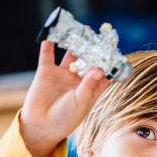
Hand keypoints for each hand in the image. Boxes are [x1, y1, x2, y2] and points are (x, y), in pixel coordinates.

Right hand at [20, 41, 110, 156]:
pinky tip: (53, 33)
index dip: (109, 62)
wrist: (41, 126)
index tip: (116, 51)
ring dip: (76, 42)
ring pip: (71, 54)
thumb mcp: (81, 102)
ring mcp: (63, 74)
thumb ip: (89, 86)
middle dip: (94, 48)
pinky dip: (50, 44)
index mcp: (92, 88)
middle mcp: (79, 79)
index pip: (103, 72)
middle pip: (88, 59)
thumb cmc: (66, 119)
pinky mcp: (46, 72)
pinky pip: (48, 54)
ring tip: (83, 29)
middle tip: (101, 35)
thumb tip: (99, 69)